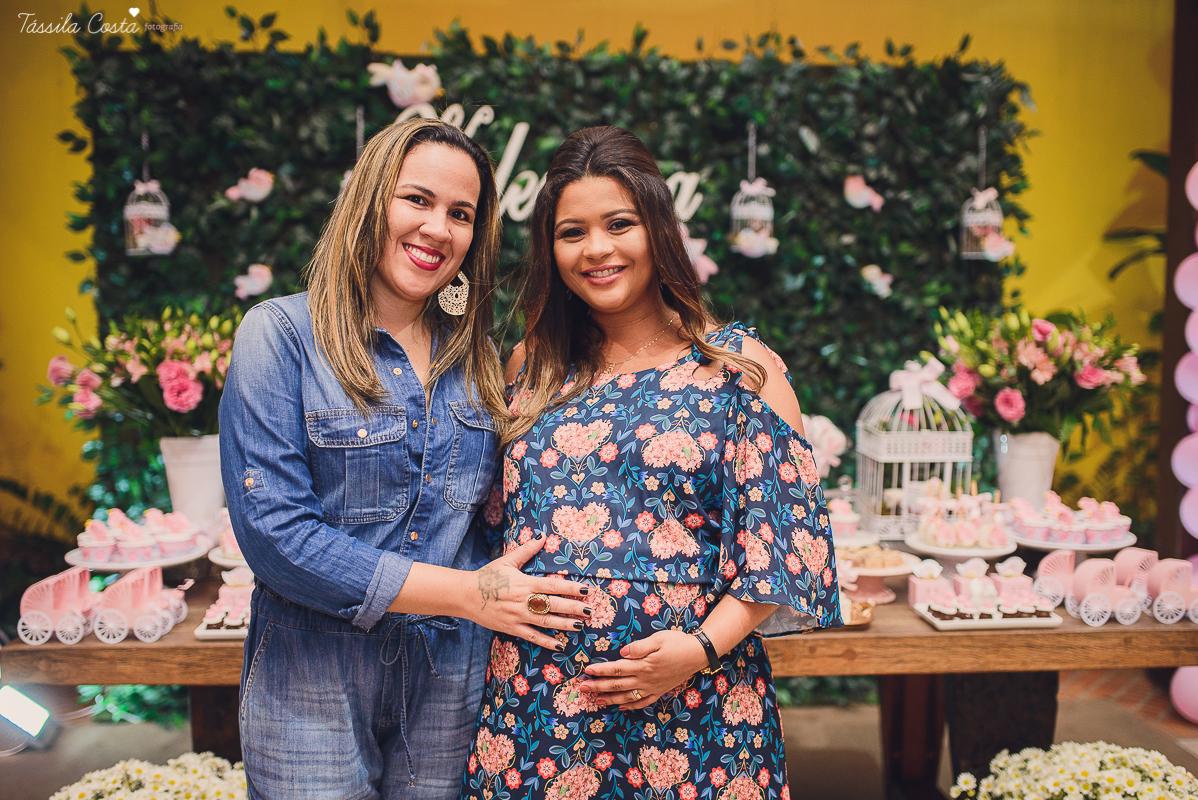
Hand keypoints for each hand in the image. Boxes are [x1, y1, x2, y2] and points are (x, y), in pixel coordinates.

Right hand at [467, 536, 590, 650]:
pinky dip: (546, 642)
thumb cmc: (487, 577)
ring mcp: (517, 616)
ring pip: (545, 622)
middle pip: (553, 605)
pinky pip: (532, 637)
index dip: (570, 588)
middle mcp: (523, 601)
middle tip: (590, 611)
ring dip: (564, 625)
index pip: (552, 585)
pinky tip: (560, 645)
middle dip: (573, 608)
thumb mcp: (506, 561)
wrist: (465, 595)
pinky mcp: (511, 628)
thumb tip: (542, 536)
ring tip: (581, 626)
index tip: (586, 590)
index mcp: (524, 583)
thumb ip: (526, 550)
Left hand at [580, 630, 708, 709]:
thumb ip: (639, 647)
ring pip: (627, 697)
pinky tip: (621, 707)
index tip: (586, 671)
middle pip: (617, 684)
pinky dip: (630, 706)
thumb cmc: (677, 642)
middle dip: (598, 687)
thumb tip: (621, 652)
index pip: (616, 668)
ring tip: (595, 701)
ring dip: (609, 699)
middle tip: (582, 689)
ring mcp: (652, 687)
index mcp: (643, 665)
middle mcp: (645, 679)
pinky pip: (642, 702)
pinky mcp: (659, 691)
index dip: (600, 670)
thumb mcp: (658, 639)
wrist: (698, 654)